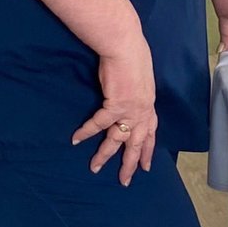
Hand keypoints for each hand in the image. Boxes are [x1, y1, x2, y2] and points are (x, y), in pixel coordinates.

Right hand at [71, 39, 156, 185]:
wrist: (126, 46)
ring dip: (105, 155)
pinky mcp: (116, 106)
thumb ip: (136, 90)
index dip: (147, 151)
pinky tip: (76, 139)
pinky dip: (86, 132)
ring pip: (117, 140)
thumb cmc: (133, 55)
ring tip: (95, 167)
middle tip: (124, 180)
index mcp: (149, 105)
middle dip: (130, 164)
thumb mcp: (140, 77)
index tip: (146, 166)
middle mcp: (143, 112)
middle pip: (136, 144)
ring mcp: (130, 111)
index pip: (151, 134)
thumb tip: (129, 92)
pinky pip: (98, 124)